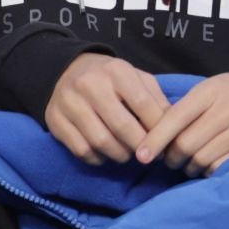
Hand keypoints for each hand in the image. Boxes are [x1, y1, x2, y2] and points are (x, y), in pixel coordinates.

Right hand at [45, 53, 169, 165]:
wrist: (68, 70)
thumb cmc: (111, 78)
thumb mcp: (136, 78)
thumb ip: (156, 99)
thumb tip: (174, 127)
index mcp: (117, 71)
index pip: (143, 105)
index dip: (157, 128)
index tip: (166, 143)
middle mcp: (91, 85)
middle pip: (122, 126)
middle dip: (140, 146)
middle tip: (149, 156)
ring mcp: (70, 103)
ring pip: (101, 141)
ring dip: (120, 155)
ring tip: (129, 155)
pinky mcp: (54, 120)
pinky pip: (81, 150)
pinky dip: (98, 158)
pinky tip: (106, 155)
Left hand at [135, 70, 228, 174]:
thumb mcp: (209, 89)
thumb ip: (184, 110)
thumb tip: (153, 142)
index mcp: (213, 90)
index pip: (176, 118)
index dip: (155, 140)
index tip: (142, 156)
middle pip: (187, 144)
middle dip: (173, 157)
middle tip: (171, 159)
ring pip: (203, 159)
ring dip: (190, 166)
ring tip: (190, 162)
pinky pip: (223, 167)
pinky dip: (210, 170)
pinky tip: (210, 164)